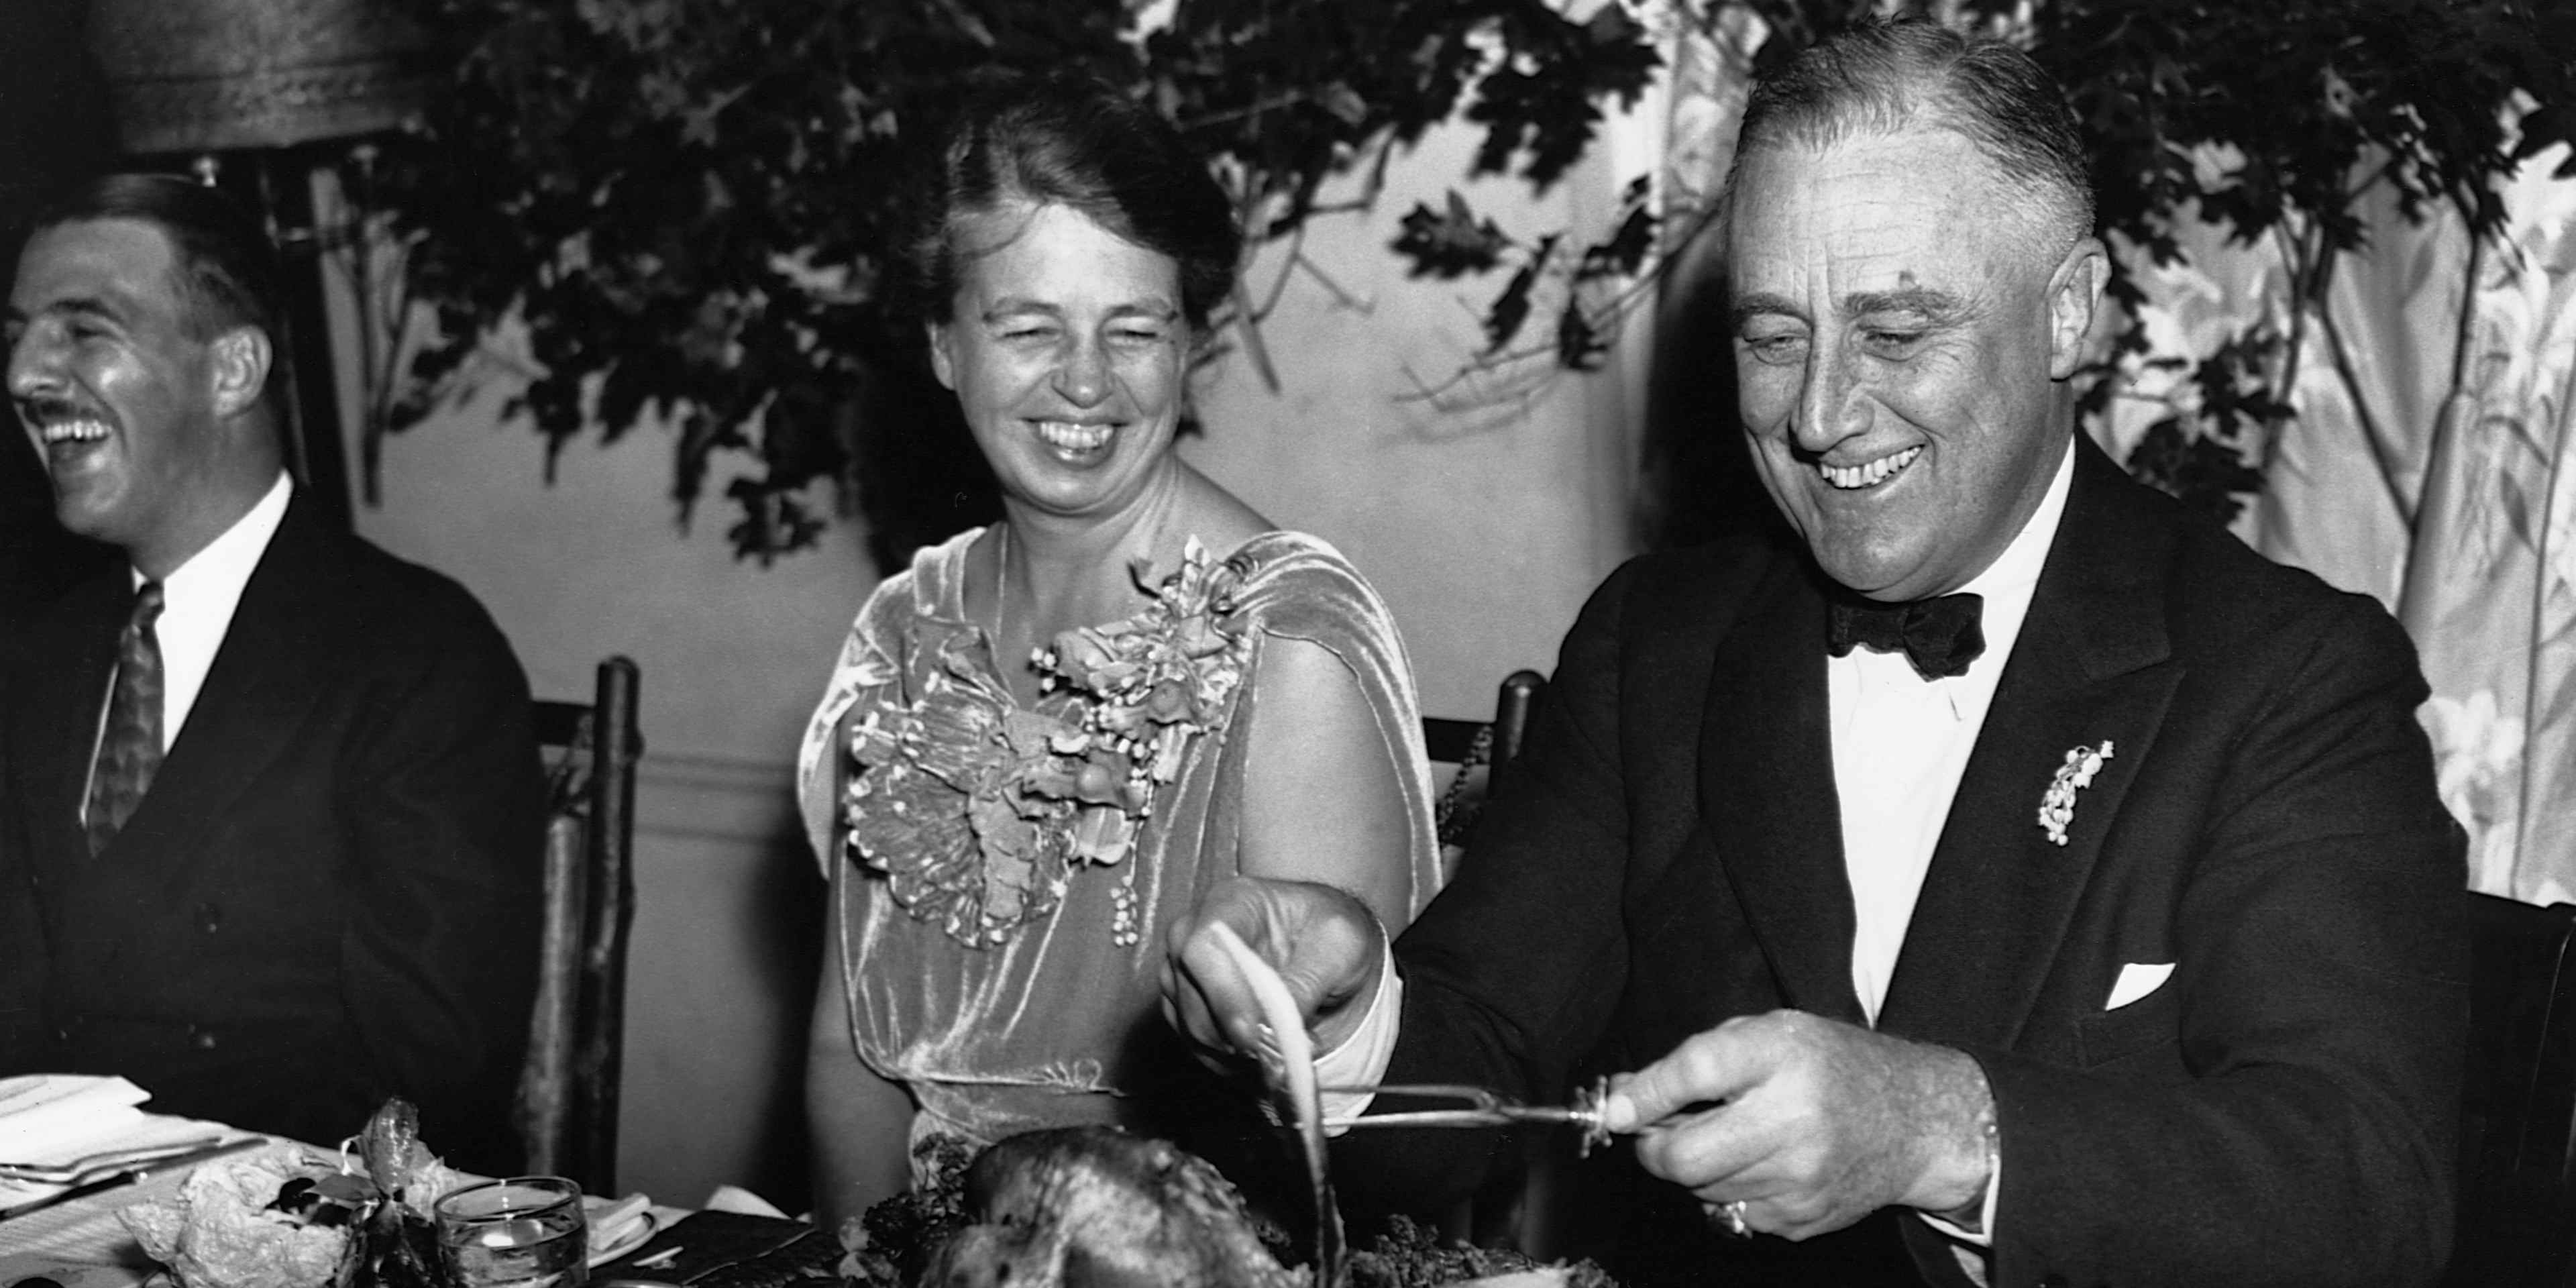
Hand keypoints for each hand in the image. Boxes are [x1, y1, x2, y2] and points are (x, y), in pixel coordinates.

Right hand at [1162, 876, 1386, 1060]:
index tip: (1253, 1035)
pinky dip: (1233, 1063)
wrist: (1323, 945)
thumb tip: (1276, 1027)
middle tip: (1283, 1057)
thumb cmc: (1330, 931)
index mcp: (1231, 902)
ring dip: (1239, 1054)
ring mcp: (1182, 971)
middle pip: (1190, 993)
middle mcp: (1193, 933)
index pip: (1205, 947)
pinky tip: (1268, 1056)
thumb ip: (1307, 981)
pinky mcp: (1185, 1007)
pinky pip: (1197, 1047)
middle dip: (1235, 1035)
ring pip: (1192, 1027)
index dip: (1223, 995)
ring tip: (1287, 1052)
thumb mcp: (1339, 944)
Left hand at [1601, 1010, 1993, 1238]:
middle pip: (1685, 1156)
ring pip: (1701, 1189)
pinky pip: (1733, 1212)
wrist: (1916, 1122)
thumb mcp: (1773, 1034)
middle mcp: (1794, 1119)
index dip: (1644, 1093)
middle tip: (1658, 1131)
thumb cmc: (1835, 1068)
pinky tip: (1761, 1163)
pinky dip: (1729, 1190)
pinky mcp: (1802, 1218)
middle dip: (1654, 1148)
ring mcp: (1800, 1177)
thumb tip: (1625, 1096)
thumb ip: (1700, 1058)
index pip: (1695, 1072)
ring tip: (1727, 1137)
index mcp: (1783, 1056)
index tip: (1616, 1106)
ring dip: (1694, 1168)